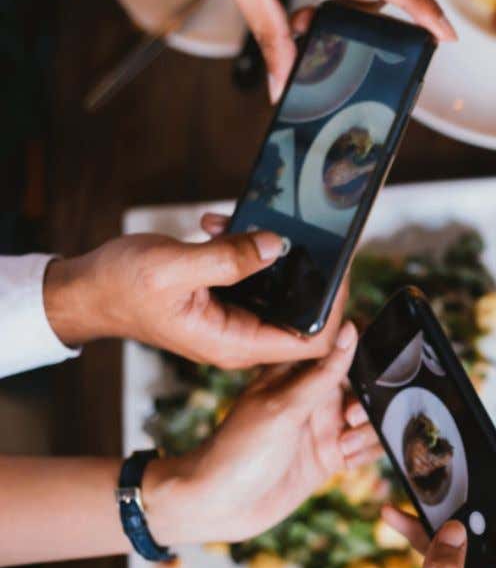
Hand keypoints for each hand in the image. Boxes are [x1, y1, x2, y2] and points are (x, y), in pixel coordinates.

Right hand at [44, 220, 345, 368]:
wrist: (83, 290)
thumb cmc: (118, 287)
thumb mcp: (173, 268)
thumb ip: (228, 259)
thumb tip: (277, 246)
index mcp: (235, 342)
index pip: (311, 344)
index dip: (334, 312)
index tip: (340, 272)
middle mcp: (241, 335)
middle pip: (303, 313)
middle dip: (307, 273)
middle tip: (306, 233)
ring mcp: (234, 317)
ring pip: (278, 288)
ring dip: (268, 251)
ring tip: (238, 223)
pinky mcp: (225, 298)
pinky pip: (252, 273)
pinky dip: (241, 245)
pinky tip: (216, 223)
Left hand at [142, 322, 386, 543]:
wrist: (216, 507)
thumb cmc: (237, 451)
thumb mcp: (283, 407)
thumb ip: (323, 373)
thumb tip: (351, 329)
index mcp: (299, 373)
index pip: (344, 347)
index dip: (366, 352)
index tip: (377, 367)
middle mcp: (316, 397)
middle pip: (365, 384)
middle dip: (372, 399)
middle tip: (349, 419)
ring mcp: (324, 427)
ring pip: (370, 417)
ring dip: (369, 430)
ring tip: (344, 445)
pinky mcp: (330, 457)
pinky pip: (366, 447)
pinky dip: (368, 451)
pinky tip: (348, 458)